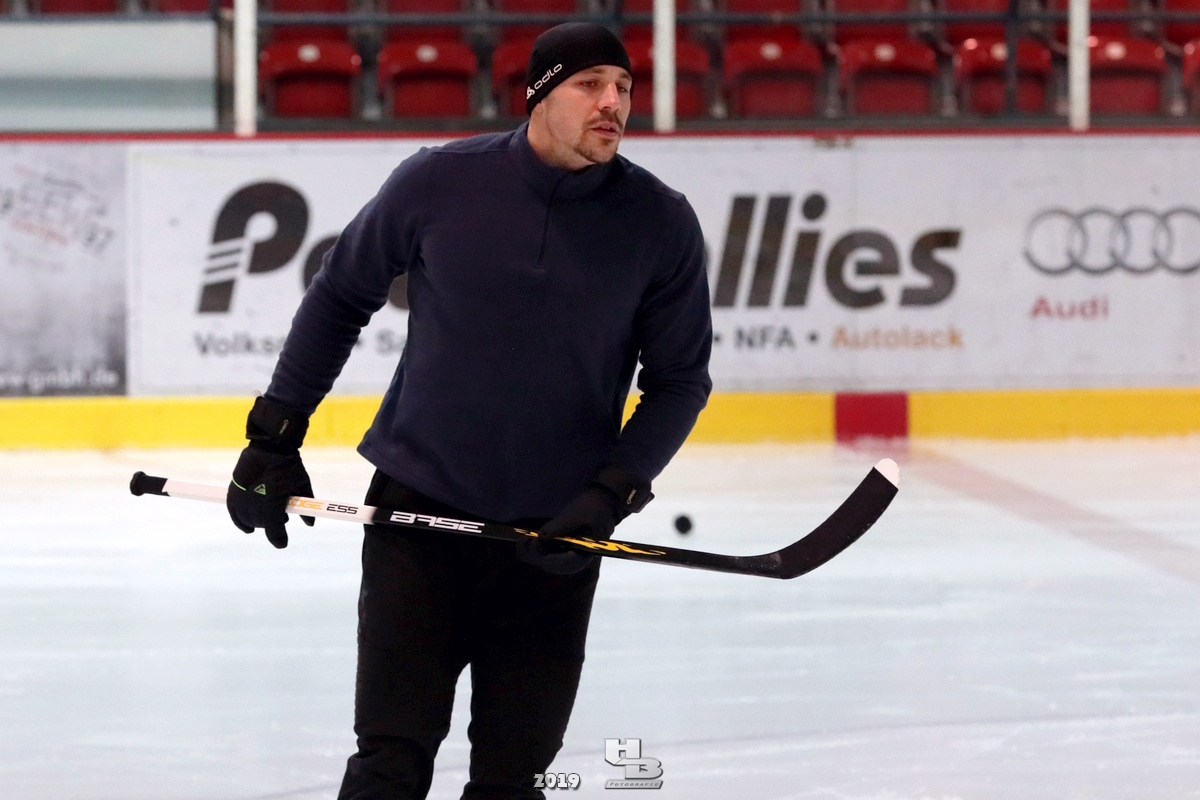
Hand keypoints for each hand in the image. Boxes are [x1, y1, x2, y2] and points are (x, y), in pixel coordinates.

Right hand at [227, 445, 314, 547]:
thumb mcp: (302, 486)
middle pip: (261, 524)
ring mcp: (242, 498)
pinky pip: (234, 512)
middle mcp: (254, 504)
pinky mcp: (234, 491)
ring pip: (248, 519)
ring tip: (267, 516)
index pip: (274, 531)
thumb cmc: (290, 466)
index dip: (279, 539)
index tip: (282, 543)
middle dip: (272, 524)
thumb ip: (306, 507)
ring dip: (258, 521)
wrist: (270, 446)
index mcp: (272, 505)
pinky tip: (247, 527)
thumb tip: (310, 524)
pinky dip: (240, 521)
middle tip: (282, 518)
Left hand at [517, 468, 652, 575]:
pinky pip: (546, 552)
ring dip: (532, 552)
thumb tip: (541, 537)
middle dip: (535, 555)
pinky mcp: (562, 547)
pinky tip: (527, 538)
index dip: (546, 557)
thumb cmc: (593, 507)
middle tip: (523, 540)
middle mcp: (575, 559)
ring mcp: (568, 554)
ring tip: (522, 539)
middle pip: (552, 565)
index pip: (563, 564)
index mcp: (584, 554)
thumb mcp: (576, 514)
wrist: (601, 501)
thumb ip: (560, 526)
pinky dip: (536, 547)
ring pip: (546, 560)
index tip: (535, 542)